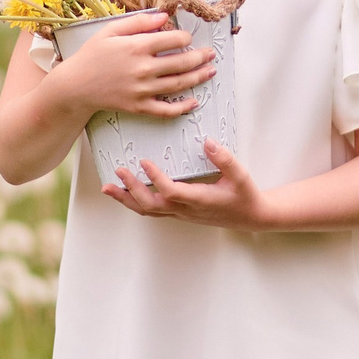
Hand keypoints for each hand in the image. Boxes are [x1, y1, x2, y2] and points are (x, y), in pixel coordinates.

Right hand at [53, 12, 216, 117]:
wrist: (74, 86)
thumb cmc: (91, 55)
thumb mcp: (110, 31)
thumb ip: (138, 21)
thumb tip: (164, 16)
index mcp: (137, 46)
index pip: (173, 40)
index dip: (185, 38)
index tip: (188, 38)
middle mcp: (143, 68)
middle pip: (182, 62)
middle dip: (200, 57)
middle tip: (211, 54)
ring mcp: (142, 89)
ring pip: (179, 84)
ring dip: (198, 77)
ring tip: (210, 71)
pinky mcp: (139, 106)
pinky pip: (166, 109)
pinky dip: (182, 107)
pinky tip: (194, 102)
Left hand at [102, 140, 271, 228]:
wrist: (250, 217)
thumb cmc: (245, 196)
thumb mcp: (240, 175)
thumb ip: (224, 159)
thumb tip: (207, 142)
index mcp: (199, 200)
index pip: (171, 192)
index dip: (156, 179)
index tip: (144, 162)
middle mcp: (186, 210)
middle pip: (151, 205)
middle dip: (131, 189)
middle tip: (119, 171)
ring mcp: (181, 214)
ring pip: (147, 211)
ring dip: (126, 199)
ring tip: (108, 187)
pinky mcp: (179, 213)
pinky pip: (152, 210)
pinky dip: (135, 201)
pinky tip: (126, 192)